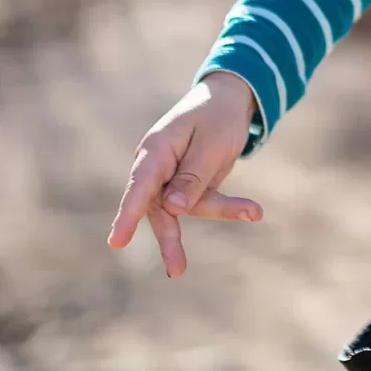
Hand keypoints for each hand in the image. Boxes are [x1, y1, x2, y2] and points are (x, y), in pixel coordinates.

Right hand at [106, 72, 264, 276]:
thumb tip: (172, 209)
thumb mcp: (211, 143)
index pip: (139, 187)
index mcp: (155, 151)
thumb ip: (191, 176)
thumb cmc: (216, 117)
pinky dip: (228, 206)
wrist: (228, 99)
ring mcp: (171, 179)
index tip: (117, 242)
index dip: (127, 216)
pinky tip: (252, 211)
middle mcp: (157, 168)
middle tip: (177, 271)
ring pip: (186, 208)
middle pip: (159, 208)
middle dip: (170, 239)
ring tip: (253, 211)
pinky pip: (204, 201)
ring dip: (220, 209)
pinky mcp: (189, 186)